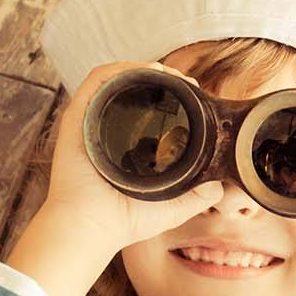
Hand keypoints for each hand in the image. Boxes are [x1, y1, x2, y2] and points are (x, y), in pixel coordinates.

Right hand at [44, 60, 224, 254]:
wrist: (91, 227)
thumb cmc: (123, 222)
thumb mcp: (171, 208)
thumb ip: (197, 198)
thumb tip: (218, 185)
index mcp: (123, 147)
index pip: (146, 110)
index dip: (171, 96)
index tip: (194, 95)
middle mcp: (105, 130)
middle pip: (133, 89)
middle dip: (161, 78)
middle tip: (186, 83)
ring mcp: (90, 121)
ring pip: (116, 78)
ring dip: (143, 68)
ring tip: (169, 72)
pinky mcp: (77, 117)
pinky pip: (97, 80)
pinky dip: (121, 69)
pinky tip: (146, 70)